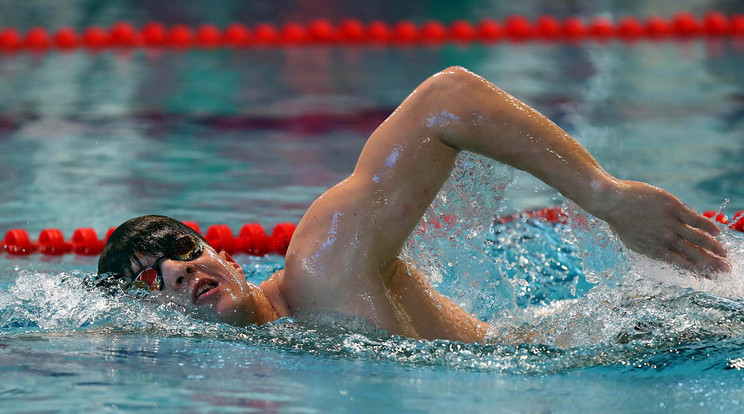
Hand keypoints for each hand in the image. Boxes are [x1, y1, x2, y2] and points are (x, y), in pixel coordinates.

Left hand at [598, 180, 729, 274]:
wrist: (612, 201)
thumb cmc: (619, 220)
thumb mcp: (633, 241)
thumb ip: (651, 247)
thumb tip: (665, 253)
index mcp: (654, 250)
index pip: (681, 264)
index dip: (698, 271)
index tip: (710, 276)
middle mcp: (665, 240)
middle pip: (693, 255)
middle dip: (712, 264)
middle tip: (726, 270)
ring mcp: (670, 224)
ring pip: (698, 238)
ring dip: (713, 247)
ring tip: (725, 253)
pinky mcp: (673, 208)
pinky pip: (694, 219)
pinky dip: (707, 226)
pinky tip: (717, 232)